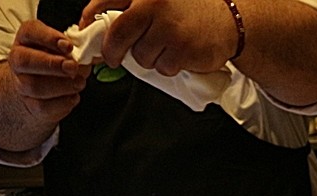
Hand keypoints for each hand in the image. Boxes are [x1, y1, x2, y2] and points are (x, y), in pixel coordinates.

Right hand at [8, 19, 89, 122]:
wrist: (42, 90)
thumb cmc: (57, 63)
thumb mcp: (65, 49)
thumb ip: (76, 45)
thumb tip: (89, 48)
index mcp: (27, 39)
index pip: (29, 31)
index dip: (48, 37)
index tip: (68, 45)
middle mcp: (19, 59)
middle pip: (25, 60)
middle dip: (52, 64)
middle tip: (72, 67)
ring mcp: (21, 83)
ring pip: (35, 86)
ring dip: (62, 85)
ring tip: (79, 82)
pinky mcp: (30, 105)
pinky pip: (43, 106)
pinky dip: (63, 102)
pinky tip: (73, 96)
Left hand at [78, 0, 236, 75]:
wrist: (231, 20)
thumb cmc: (193, 11)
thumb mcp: (161, 0)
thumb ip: (133, 8)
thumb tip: (100, 28)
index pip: (104, 1)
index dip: (89, 19)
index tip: (85, 32)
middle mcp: (154, 3)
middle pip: (118, 35)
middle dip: (112, 51)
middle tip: (114, 58)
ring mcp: (168, 27)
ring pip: (141, 56)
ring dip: (149, 58)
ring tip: (166, 48)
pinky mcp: (182, 49)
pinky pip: (162, 68)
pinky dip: (168, 66)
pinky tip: (180, 55)